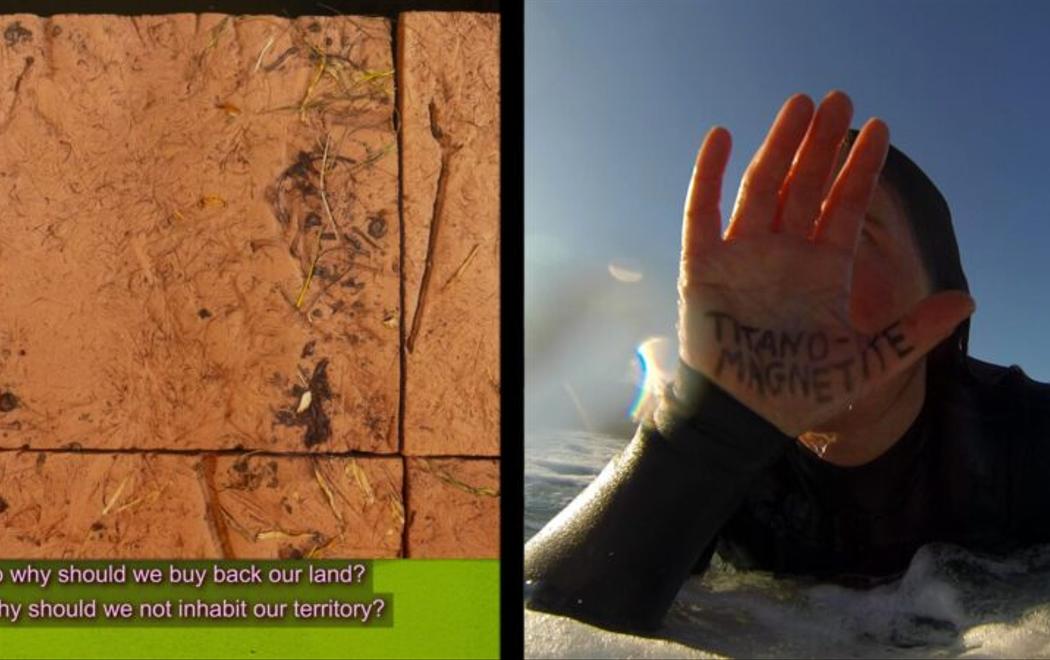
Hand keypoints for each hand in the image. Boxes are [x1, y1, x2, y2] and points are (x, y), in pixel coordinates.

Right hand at [677, 91, 973, 436]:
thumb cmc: (800, 392)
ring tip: (799, 105)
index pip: (844, 206)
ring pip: (761, 187)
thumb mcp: (868, 361)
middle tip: (838, 99)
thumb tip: (967, 300)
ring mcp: (742, 256)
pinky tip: (720, 137)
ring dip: (778, 146)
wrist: (743, 418)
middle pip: (805, 185)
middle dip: (822, 143)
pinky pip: (702, 213)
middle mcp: (783, 254)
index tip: (880, 128)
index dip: (861, 168)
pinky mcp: (702, 266)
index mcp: (821, 269)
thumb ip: (914, 331)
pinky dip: (707, 176)